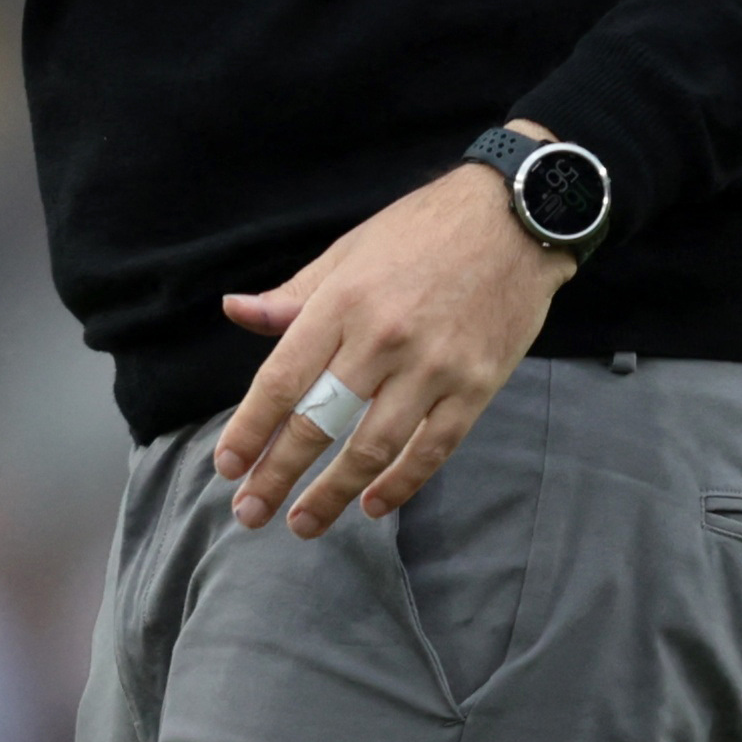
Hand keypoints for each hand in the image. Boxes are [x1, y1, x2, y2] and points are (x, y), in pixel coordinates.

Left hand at [206, 136, 577, 536]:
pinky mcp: (477, 386)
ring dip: (334, 493)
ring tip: (303, 523)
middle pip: (319, 422)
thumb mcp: (348, 252)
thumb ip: (293, 295)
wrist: (514, 219)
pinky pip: (434, 448)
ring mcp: (434, 367)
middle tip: (250, 513)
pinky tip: (373, 505)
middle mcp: (383, 339)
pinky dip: (401, 483)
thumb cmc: (421, 231)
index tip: (227, 467)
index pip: (281, 380)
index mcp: (341, 303)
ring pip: (373, 447)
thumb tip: (235, 311)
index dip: (250, 429)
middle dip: (278, 475)